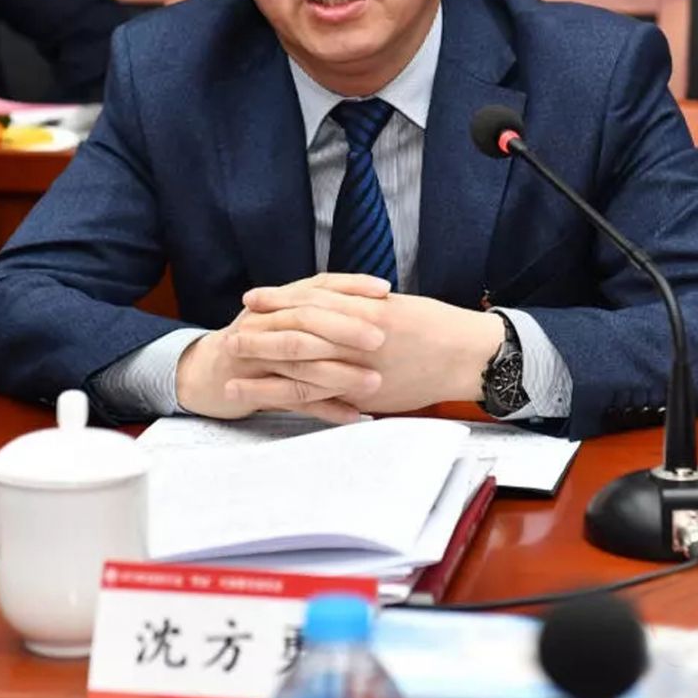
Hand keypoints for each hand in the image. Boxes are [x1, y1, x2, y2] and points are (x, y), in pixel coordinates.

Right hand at [175, 273, 392, 423]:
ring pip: (300, 364)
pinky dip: (323, 409)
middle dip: (345, 328)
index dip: (350, 286)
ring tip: (374, 382)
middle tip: (380, 339)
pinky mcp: (248, 390)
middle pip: (306, 321)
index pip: (317, 286)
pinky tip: (352, 416)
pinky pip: (289, 400)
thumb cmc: (256, 346)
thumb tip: (376, 303)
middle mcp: (263, 324)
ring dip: (339, 374)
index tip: (384, 290)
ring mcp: (253, 357)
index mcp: (277, 303)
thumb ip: (318, 312)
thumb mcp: (282, 321)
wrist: (202, 374)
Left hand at [237, 285, 504, 414]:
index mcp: (363, 307)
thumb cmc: (438, 327)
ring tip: (232, 366)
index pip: (309, 300)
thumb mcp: (397, 306)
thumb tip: (334, 304)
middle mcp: (357, 333)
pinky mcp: (364, 391)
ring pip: (300, 363)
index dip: (278, 299)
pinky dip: (288, 396)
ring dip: (263, 365)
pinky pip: (320, 395)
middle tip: (230, 332)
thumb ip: (363, 306)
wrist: (467, 354)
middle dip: (261, 331)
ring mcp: (359, 364)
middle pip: (297, 329)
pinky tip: (266, 398)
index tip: (252, 299)